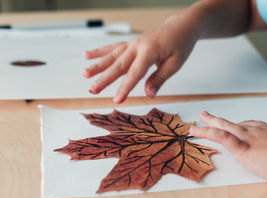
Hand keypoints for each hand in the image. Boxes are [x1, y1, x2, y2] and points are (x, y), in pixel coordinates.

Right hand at [82, 15, 198, 103]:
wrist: (181, 27)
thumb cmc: (180, 45)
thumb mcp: (175, 64)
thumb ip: (159, 79)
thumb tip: (148, 94)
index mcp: (149, 51)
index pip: (135, 73)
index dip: (125, 88)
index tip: (116, 100)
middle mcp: (138, 46)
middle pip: (118, 64)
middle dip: (104, 78)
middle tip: (92, 90)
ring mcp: (133, 43)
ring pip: (112, 55)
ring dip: (97, 65)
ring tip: (84, 74)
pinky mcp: (131, 43)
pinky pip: (113, 47)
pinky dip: (100, 51)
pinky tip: (86, 55)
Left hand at [190, 111, 266, 185]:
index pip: (251, 125)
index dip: (240, 126)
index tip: (234, 125)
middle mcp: (256, 131)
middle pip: (234, 124)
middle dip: (219, 120)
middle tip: (206, 115)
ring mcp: (249, 138)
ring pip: (224, 127)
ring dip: (209, 123)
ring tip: (197, 120)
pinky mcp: (243, 149)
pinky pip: (221, 137)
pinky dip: (207, 132)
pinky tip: (196, 130)